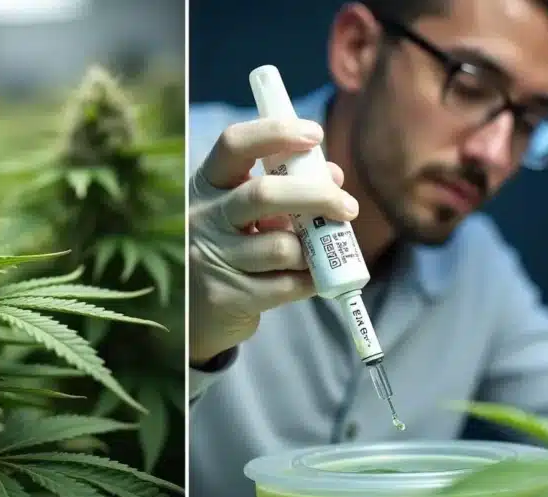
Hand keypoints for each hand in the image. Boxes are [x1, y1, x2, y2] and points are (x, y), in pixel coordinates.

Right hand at [187, 117, 358, 364]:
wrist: (199, 313)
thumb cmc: (235, 248)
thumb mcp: (251, 213)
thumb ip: (289, 189)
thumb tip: (335, 178)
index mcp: (208, 184)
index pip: (234, 144)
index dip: (276, 134)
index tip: (315, 134)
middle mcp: (203, 216)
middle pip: (263, 193)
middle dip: (316, 196)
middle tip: (348, 207)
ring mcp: (211, 257)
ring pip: (281, 247)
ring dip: (312, 250)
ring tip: (317, 255)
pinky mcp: (226, 296)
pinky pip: (286, 285)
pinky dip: (309, 281)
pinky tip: (308, 279)